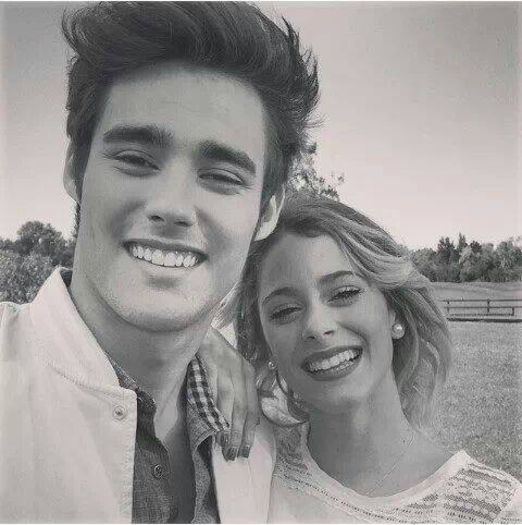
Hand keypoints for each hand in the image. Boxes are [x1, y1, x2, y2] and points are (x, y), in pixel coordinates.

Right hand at [197, 327, 258, 460]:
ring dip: (227, 425)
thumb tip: (247, 421)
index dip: (249, 430)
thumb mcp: (231, 369)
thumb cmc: (213, 353)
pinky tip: (212, 423)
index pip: (252, 406)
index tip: (245, 449)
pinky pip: (213, 390)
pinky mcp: (210, 363)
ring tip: (223, 445)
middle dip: (238, 433)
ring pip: (230, 401)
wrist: (198, 330)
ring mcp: (225, 366)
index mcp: (247, 372)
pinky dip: (213, 408)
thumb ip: (238, 391)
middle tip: (233, 454)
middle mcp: (240, 369)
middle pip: (243, 407)